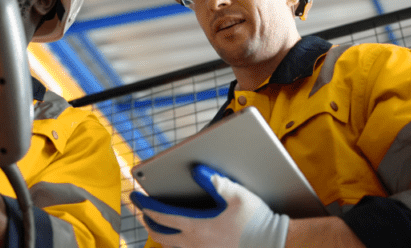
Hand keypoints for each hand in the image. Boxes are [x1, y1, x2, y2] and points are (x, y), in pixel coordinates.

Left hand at [130, 164, 288, 247]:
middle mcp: (194, 244)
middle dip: (148, 221)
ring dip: (160, 233)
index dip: (145, 204)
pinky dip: (175, 243)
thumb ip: (214, 181)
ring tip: (157, 222)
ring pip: (170, 246)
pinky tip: (179, 236)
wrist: (274, 243)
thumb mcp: (236, 195)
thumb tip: (196, 169)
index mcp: (196, 227)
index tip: (135, 195)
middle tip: (143, 210)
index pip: (160, 215)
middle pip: (159, 234)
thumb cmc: (256, 220)